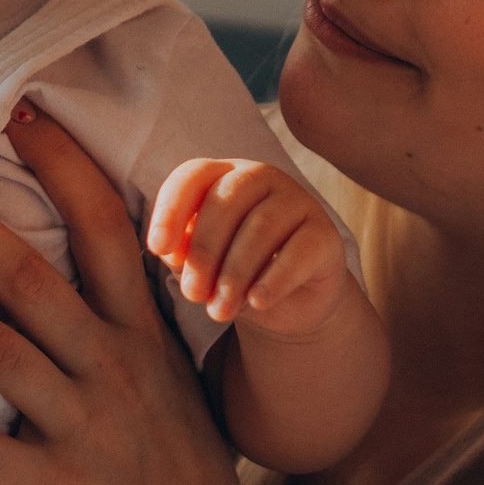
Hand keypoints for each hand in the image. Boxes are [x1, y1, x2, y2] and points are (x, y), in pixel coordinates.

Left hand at [0, 104, 286, 484]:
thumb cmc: (171, 464)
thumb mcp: (167, 379)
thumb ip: (125, 321)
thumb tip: (76, 254)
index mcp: (140, 333)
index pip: (105, 229)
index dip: (64, 165)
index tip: (24, 112)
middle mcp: (115, 367)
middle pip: (40, 280)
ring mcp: (87, 426)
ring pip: (7, 354)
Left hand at [148, 158, 350, 337]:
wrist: (291, 304)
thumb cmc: (238, 274)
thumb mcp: (205, 265)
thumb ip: (184, 253)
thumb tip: (171, 251)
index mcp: (225, 176)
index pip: (194, 175)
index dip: (171, 207)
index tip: (158, 248)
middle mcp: (262, 178)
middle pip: (226, 200)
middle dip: (204, 252)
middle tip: (193, 295)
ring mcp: (298, 201)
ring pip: (261, 227)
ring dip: (234, 273)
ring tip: (220, 310)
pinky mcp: (326, 234)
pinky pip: (299, 250)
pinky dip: (274, 279)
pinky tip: (257, 301)